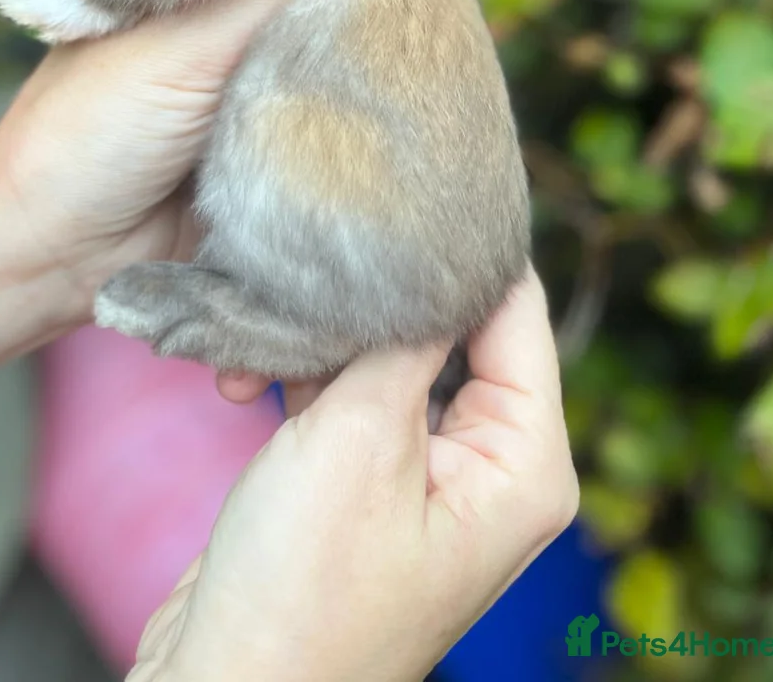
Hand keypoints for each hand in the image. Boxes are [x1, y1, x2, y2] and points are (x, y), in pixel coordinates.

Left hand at [0, 0, 477, 318]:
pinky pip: (335, 93)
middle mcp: (221, 9)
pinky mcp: (265, 132)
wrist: (50, 253)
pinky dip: (381, 73)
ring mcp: (246, 69)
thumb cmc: (90, 130)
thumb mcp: (182, 45)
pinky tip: (430, 61)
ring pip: (334, 20)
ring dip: (393, 0)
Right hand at [128, 268, 577, 681]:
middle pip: (454, 331)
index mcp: (524, 464)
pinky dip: (306, 376)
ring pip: (391, 357)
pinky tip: (247, 365)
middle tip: (330, 243)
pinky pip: (352, 395)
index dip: (470, 247)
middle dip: (384, 295)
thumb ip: (405, 335)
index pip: (516, 314)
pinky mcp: (367, 479)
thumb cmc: (304, 587)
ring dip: (330, 337)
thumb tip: (432, 250)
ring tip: (274, 313)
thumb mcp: (361, 437)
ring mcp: (427, 474)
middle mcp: (490, 467)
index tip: (417, 184)